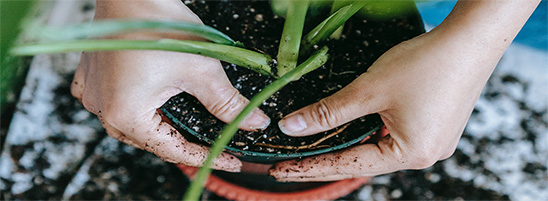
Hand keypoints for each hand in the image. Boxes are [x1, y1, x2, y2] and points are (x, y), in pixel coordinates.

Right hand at [71, 0, 269, 171]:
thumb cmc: (158, 23)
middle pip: (150, 140)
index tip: (229, 160)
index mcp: (126, 113)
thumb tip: (252, 122)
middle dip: (182, 143)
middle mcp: (103, 107)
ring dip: (158, 128)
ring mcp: (93, 91)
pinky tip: (147, 105)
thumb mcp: (201, 69)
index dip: (205, 157)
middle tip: (212, 145)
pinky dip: (132, 109)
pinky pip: (109, 104)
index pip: (173, 150)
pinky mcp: (92, 75)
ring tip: (184, 128)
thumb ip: (227, 102)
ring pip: (130, 125)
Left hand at [271, 0, 538, 180]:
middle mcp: (424, 155)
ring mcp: (432, 142)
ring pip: (376, 148)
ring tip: (312, 152)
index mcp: (410, 154)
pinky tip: (349, 132)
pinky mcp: (434, 127)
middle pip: (362, 161)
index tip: (281, 170)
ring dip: (347, 147)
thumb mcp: (368, 90)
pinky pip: (392, 137)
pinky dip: (368, 134)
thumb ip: (328, 112)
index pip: (348, 165)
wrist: (471, 40)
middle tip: (289, 164)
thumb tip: (293, 127)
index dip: (310, 167)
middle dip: (325, 161)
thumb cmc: (426, 64)